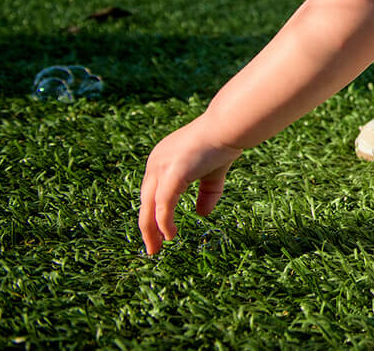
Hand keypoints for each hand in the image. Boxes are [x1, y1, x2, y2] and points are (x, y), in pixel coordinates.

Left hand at [138, 118, 241, 255]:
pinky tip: (170, 235)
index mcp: (162, 158)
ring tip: (156, 248)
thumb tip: (201, 214)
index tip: (160, 232)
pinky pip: (163, 206)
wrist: (228, 126)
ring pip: (149, 208)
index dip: (154, 213)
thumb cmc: (223, 142)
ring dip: (151, 230)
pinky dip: (164, 223)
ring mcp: (161, 168)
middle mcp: (155, 162)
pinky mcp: (171, 176)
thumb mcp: (213, 172)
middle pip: (145, 202)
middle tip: (153, 248)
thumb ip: (206, 192)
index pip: (151, 192)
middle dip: (147, 227)